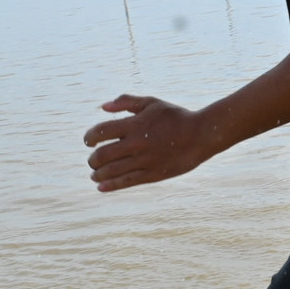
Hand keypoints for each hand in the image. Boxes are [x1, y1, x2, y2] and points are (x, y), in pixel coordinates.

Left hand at [83, 95, 215, 191]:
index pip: (101, 132)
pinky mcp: (152, 174)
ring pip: (112, 171)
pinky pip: (127, 182)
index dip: (90, 137)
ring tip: (94, 174)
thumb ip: (126, 102)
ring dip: (98, 173)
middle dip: (92, 159)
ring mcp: (145, 161)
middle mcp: (137, 144)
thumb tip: (103, 107)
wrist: (201, 135)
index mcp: (135, 124)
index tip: (88, 141)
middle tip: (92, 160)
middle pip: (103, 155)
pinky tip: (100, 187)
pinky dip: (110, 185)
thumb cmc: (175, 116)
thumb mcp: (151, 102)